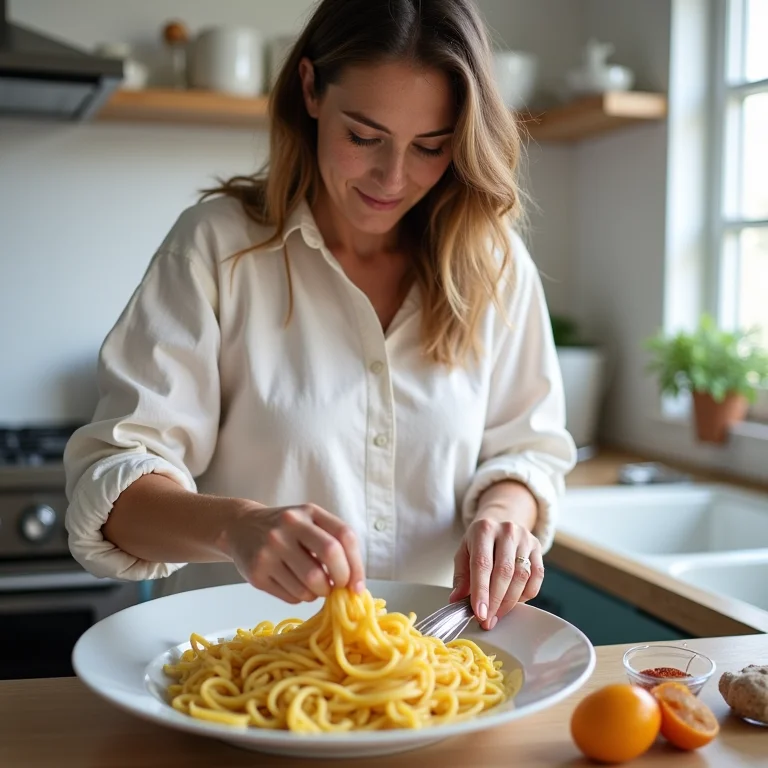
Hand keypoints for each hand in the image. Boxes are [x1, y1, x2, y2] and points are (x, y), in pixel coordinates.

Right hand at [221, 503, 365, 603]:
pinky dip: (301, 598)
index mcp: (309, 512)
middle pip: (330, 555)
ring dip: (319, 593)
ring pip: (310, 584)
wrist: (240, 527)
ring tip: (314, 587)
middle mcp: (289, 526)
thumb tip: (353, 584)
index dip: (356, 565)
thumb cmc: (285, 529)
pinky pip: (291, 596)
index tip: (356, 586)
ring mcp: (271, 549)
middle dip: (340, 580)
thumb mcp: (309, 522)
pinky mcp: (257, 573)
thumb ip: (333, 542)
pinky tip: (296, 586)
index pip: (344, 536)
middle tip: (336, 588)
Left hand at [450, 500, 543, 629]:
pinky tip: (514, 601)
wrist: (500, 522)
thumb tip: (456, 600)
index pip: (482, 564)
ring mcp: (525, 539)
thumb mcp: (464, 552)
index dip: (481, 591)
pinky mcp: (538, 548)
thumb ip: (461, 576)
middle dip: (495, 601)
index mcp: (483, 529)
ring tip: (497, 615)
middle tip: (487, 620)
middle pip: (504, 572)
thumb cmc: (479, 541)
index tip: (479, 613)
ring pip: (521, 576)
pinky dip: (526, 594)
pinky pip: (536, 577)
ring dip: (509, 602)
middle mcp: (507, 531)